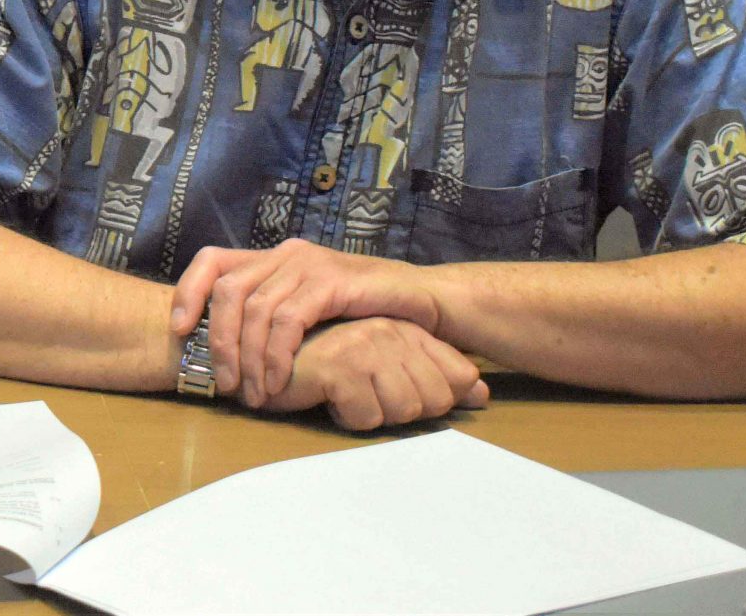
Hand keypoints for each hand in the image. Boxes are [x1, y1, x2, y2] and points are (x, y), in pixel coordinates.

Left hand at [172, 238, 441, 405]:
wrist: (426, 302)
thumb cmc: (364, 313)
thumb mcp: (309, 311)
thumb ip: (273, 317)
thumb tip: (225, 350)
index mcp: (273, 258)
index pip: (212, 261)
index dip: (187, 292)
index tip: (178, 331)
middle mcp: (286, 254)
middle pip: (227, 289)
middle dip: (217, 341)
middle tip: (224, 384)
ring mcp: (309, 264)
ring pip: (255, 308)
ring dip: (246, 357)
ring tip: (253, 394)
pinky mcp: (333, 282)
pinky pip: (288, 319)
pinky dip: (276, 354)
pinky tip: (277, 380)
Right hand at [256, 317, 487, 430]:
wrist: (262, 357)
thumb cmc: (323, 363)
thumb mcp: (388, 367)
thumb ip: (438, 376)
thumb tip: (483, 394)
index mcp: (407, 326)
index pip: (459, 379)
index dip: (434, 401)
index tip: (396, 394)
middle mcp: (392, 329)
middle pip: (436, 402)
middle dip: (402, 412)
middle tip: (365, 397)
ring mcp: (367, 343)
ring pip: (405, 411)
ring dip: (372, 415)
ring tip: (344, 395)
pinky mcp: (340, 364)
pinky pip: (368, 419)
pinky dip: (346, 418)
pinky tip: (325, 398)